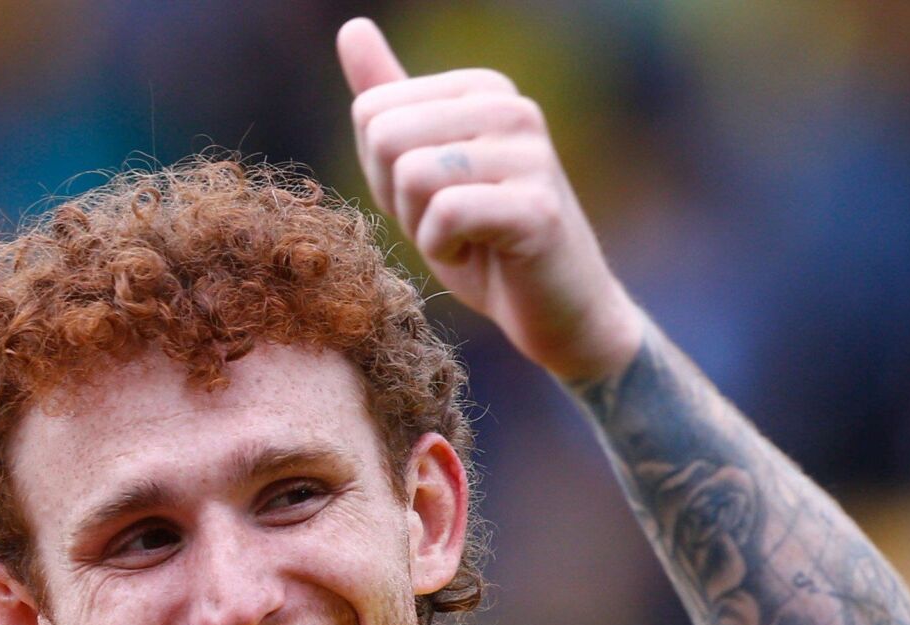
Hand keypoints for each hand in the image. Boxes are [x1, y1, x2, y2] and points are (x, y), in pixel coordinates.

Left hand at [337, 17, 644, 384]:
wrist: (558, 311)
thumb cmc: (485, 242)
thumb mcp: (423, 168)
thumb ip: (391, 100)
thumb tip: (351, 27)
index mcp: (482, 88)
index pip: (371, 112)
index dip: (382, 172)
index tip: (431, 198)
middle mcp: (511, 107)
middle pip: (385, 136)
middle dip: (397, 198)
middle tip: (446, 223)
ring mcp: (529, 154)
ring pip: (412, 174)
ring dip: (422, 226)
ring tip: (466, 238)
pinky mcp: (536, 207)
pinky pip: (445, 214)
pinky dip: (444, 250)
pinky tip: (480, 255)